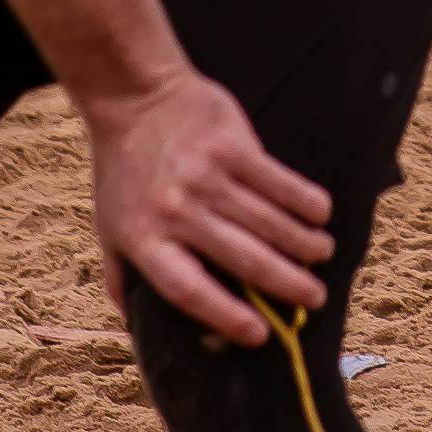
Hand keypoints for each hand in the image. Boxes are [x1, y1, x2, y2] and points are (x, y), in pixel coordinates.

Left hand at [90, 64, 335, 345]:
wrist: (133, 96)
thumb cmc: (124, 172)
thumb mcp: (109, 228)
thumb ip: (122, 279)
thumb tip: (135, 331)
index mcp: (144, 240)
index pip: (188, 289)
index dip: (226, 316)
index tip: (259, 335)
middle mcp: (176, 211)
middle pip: (243, 259)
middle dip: (287, 284)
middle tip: (315, 299)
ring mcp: (206, 176)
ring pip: (269, 221)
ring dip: (304, 244)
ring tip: (322, 256)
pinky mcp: (231, 145)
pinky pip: (279, 181)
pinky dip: (305, 201)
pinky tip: (322, 214)